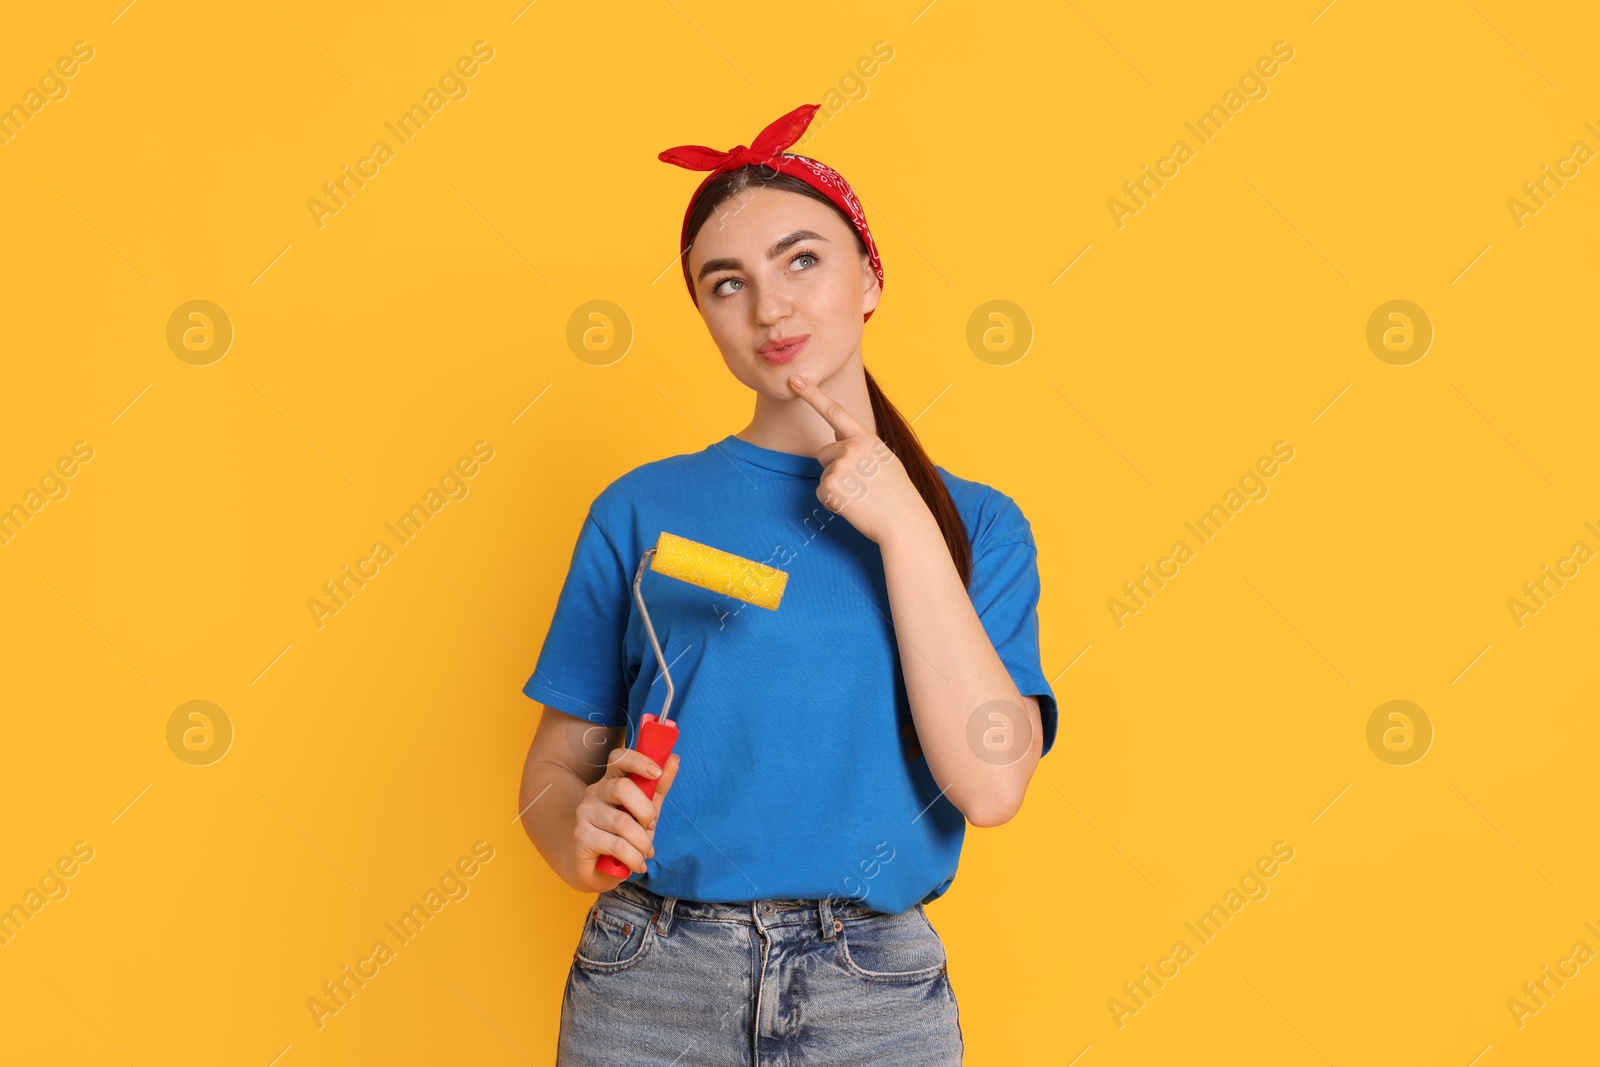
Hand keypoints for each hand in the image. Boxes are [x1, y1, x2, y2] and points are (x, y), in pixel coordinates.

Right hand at [573, 747, 680, 890]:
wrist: (598, 870)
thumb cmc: (624, 836)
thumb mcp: (646, 810)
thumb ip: (658, 787)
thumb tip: (674, 759)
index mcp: (611, 780)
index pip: (619, 758)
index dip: (638, 761)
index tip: (657, 773)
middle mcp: (594, 792)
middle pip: (622, 788)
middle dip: (646, 811)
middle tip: (651, 827)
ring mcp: (585, 813)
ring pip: (622, 822)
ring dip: (642, 842)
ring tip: (646, 853)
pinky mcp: (581, 836)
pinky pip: (616, 845)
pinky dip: (633, 858)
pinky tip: (638, 864)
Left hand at [787, 374, 936, 546]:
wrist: (906, 524)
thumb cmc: (898, 496)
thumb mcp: (885, 461)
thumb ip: (862, 445)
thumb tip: (836, 432)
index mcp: (867, 438)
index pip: (834, 411)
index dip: (812, 394)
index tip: (794, 379)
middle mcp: (853, 447)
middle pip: (823, 453)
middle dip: (834, 470)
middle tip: (861, 486)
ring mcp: (841, 466)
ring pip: (823, 475)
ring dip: (837, 489)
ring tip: (862, 498)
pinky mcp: (830, 486)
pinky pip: (821, 494)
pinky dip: (833, 503)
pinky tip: (855, 507)